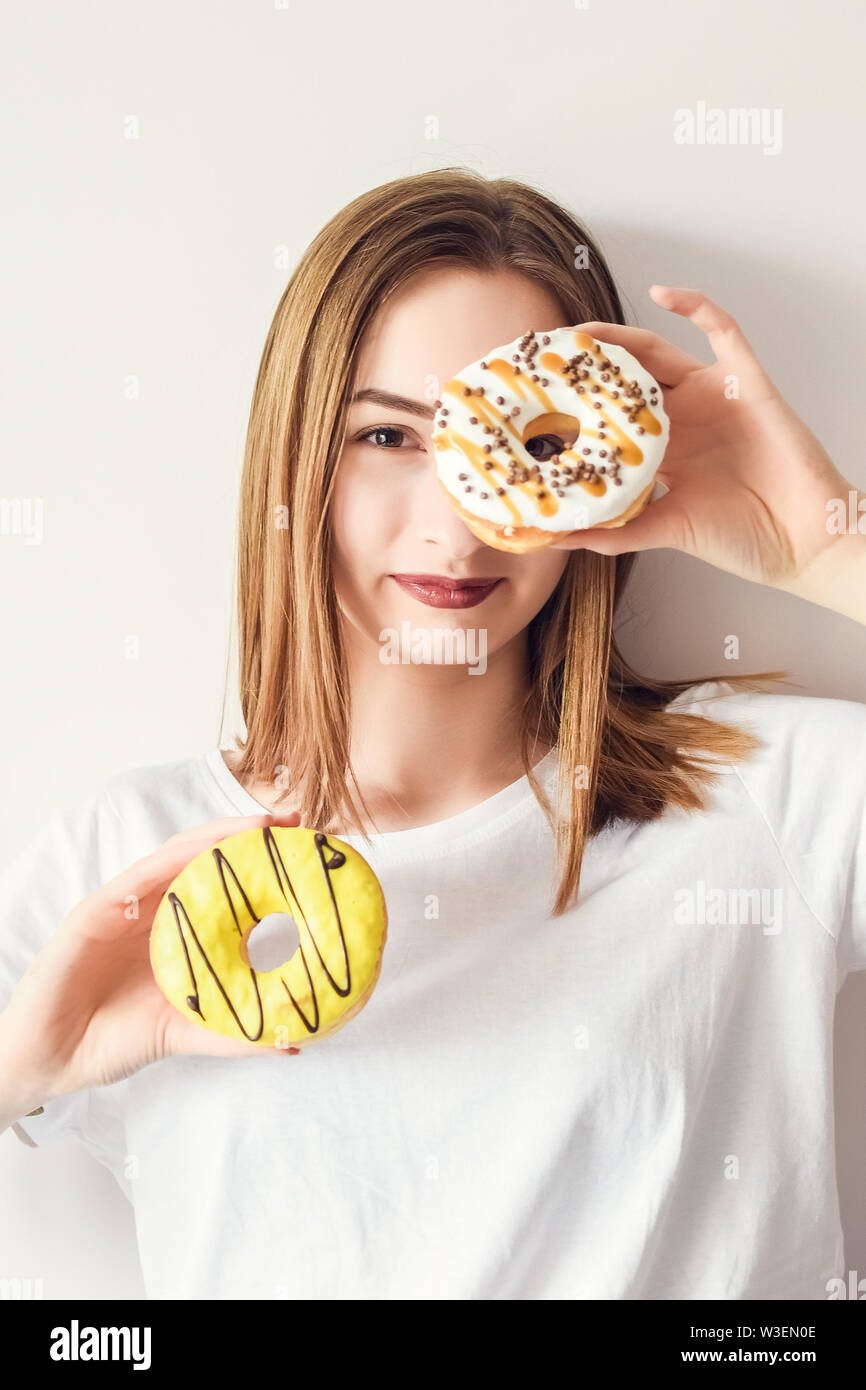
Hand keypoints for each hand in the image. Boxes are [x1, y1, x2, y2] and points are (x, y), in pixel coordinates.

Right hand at [0, 812, 303, 1116]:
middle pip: (206, 858)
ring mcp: (125, 905)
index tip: (309, 856)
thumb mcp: (185, 1033)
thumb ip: (233, 1034)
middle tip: (297, 823)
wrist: (52, 1061)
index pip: (224, 886)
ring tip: (263, 825)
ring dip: (220, 834)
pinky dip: (175, 859)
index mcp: (175, 931)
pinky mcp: (97, 909)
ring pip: (177, 855)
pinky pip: (140, 876)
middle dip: (251, 836)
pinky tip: (207, 850)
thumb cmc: (112, 1042)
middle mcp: (154, 909)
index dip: (263, 867)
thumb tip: (293, 1041)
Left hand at [550, 287, 865, 619]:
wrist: (802, 542)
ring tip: (578, 335)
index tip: (535, 402)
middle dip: (586, 369)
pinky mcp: (747, 382)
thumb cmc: (743, 538)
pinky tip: (661, 293)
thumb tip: (554, 536)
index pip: (610, 418)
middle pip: (626, 380)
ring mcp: (714, 397)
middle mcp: (685, 420)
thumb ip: (613, 532)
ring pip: (658, 352)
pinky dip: (696, 305)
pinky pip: (723, 330)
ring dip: (619, 339)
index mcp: (664, 453)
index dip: (575, 406)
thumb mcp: (665, 532)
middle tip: (545, 361)